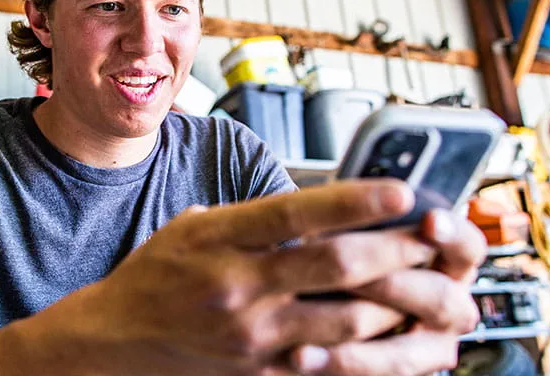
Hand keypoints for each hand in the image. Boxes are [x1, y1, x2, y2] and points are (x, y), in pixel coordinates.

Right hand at [21, 179, 446, 375]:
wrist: (117, 339)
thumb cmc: (156, 274)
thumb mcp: (193, 225)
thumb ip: (251, 217)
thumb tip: (316, 206)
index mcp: (220, 239)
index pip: (297, 213)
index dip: (354, 201)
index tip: (400, 191)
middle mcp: (237, 286)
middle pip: (333, 266)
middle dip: (394, 251)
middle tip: (432, 238)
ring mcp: (250, 334)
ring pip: (344, 320)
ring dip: (394, 302)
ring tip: (426, 284)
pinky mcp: (259, 370)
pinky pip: (327, 362)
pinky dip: (367, 348)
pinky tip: (392, 334)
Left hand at [290, 209, 486, 374]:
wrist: (330, 302)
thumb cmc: (353, 254)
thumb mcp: (363, 231)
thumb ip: (366, 226)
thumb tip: (342, 207)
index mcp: (450, 262)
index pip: (468, 247)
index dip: (452, 235)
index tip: (429, 220)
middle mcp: (447, 306)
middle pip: (439, 298)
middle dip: (392, 284)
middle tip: (351, 274)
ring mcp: (426, 346)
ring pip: (405, 351)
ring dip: (358, 330)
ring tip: (314, 311)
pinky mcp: (395, 370)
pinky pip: (372, 375)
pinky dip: (333, 363)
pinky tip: (299, 354)